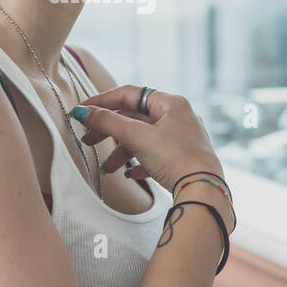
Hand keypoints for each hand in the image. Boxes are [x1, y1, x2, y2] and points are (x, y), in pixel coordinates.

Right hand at [71, 85, 231, 230]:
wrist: (203, 192)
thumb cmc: (177, 159)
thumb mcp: (138, 137)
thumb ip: (108, 122)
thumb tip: (83, 112)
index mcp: (171, 103)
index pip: (129, 94)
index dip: (103, 102)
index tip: (83, 111)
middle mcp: (178, 116)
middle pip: (134, 117)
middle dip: (110, 131)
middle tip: (89, 139)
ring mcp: (182, 138)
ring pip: (143, 138)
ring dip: (122, 151)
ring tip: (110, 167)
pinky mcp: (183, 158)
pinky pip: (154, 155)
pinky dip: (139, 162)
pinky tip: (131, 174)